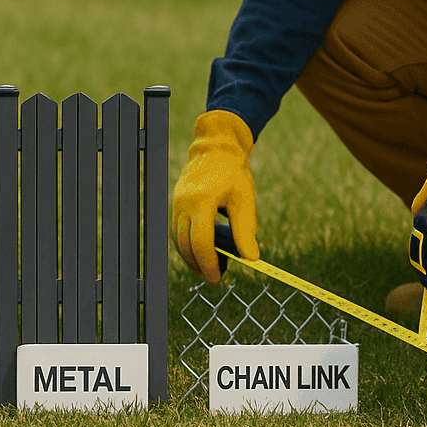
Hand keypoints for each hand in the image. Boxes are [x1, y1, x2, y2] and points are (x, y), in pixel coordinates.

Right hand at [172, 110, 258, 283]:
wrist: (217, 148)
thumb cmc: (233, 173)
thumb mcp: (244, 200)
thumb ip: (246, 231)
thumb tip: (251, 258)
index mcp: (202, 201)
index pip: (200, 243)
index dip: (208, 264)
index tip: (217, 278)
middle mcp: (183, 204)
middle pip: (185, 245)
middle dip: (199, 265)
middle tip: (216, 276)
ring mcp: (176, 203)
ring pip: (177, 240)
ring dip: (191, 257)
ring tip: (210, 265)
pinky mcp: (175, 203)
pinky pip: (176, 230)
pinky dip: (186, 244)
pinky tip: (201, 249)